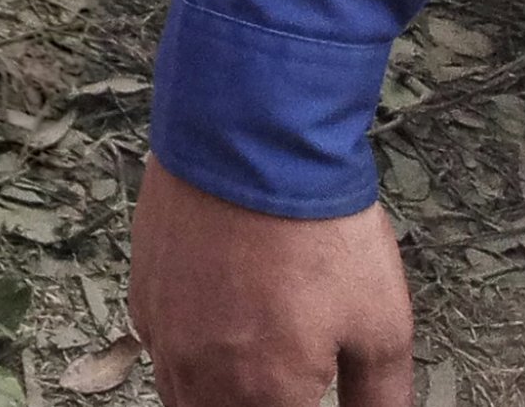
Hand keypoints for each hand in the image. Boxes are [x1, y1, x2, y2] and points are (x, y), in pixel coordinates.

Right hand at [128, 157, 413, 406]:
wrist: (249, 144)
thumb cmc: (317, 231)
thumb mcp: (381, 325)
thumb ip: (380, 399)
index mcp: (262, 393)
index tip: (313, 392)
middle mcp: (200, 373)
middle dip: (261, 405)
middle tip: (288, 385)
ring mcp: (163, 333)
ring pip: (182, 398)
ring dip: (218, 398)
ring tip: (257, 379)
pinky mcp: (143, 293)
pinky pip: (160, 352)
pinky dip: (188, 361)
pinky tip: (218, 337)